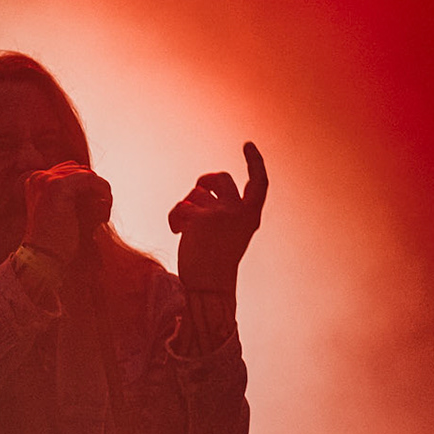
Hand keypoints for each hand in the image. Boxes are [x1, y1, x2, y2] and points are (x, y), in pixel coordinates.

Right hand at [22, 161, 112, 265]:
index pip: (70, 171)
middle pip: (79, 170)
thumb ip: (76, 197)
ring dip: (101, 191)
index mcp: (35, 182)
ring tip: (104, 214)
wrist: (44, 259)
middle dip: (95, 188)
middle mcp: (38, 177)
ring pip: (87, 174)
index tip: (99, 207)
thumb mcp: (64, 214)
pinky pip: (90, 178)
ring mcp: (46, 180)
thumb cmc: (56, 242)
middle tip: (104, 211)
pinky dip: (102, 191)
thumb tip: (102, 186)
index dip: (89, 187)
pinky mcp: (58, 186)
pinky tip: (105, 209)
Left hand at [169, 142, 266, 293]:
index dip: (255, 162)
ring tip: (184, 228)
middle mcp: (239, 211)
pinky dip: (174, 218)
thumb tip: (200, 191)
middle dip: (205, 181)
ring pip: (196, 193)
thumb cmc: (215, 265)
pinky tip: (176, 231)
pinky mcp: (199, 217)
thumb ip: (222, 212)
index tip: (248, 145)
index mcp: (250, 217)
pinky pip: (181, 206)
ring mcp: (220, 212)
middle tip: (196, 194)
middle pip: (221, 179)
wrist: (209, 287)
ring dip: (186, 207)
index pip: (259, 183)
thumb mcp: (228, 235)